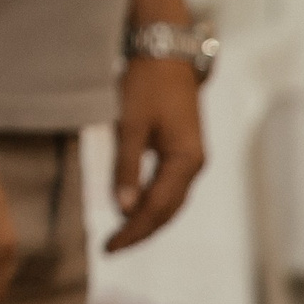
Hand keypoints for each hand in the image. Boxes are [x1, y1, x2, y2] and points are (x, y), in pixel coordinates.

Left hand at [107, 56, 203, 251]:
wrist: (166, 55)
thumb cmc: (146, 84)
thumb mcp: (131, 124)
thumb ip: (126, 166)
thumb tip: (122, 209)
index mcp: (186, 161)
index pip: (158, 208)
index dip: (133, 230)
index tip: (110, 247)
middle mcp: (194, 165)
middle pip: (167, 211)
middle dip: (140, 231)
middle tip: (110, 248)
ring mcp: (190, 159)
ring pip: (169, 202)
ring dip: (146, 220)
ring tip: (119, 236)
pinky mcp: (181, 151)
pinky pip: (168, 188)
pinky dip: (150, 202)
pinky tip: (132, 209)